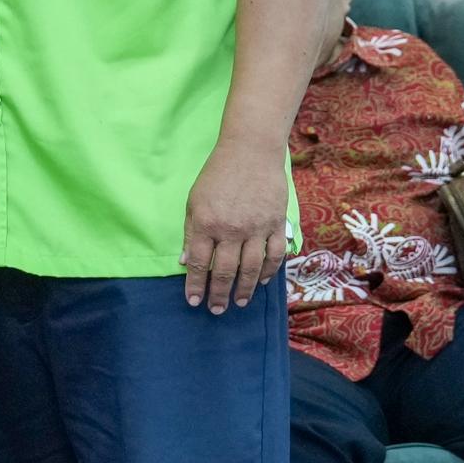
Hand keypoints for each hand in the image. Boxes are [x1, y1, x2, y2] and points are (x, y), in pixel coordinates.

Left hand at [182, 138, 289, 312]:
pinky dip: (269, 271)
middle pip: (225, 271)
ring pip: (251, 268)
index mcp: (206, 223)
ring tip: (239, 303)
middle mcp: (231, 230)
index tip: (193, 301)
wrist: (250, 152)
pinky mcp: (276, 224)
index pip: (199, 263)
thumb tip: (187, 262)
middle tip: (216, 310)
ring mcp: (256, 228)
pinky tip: (263, 282)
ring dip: (245, 289)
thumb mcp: (194, 201)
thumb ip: (192, 233)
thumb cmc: (217, 175)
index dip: (196, 285)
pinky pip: (274, 255)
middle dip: (219, 294)